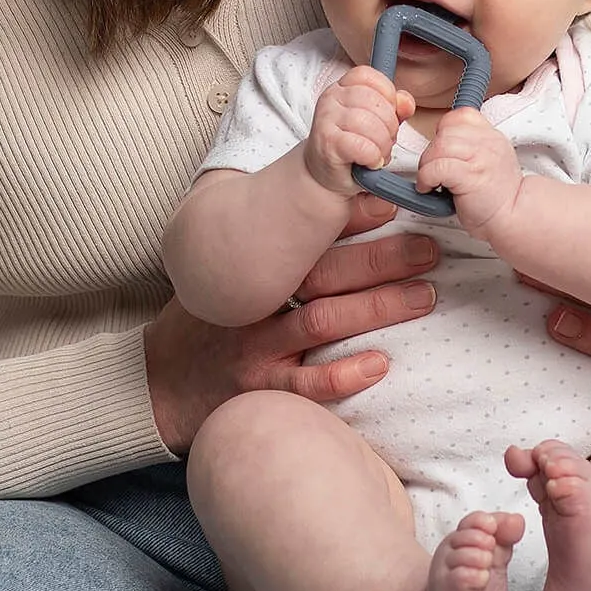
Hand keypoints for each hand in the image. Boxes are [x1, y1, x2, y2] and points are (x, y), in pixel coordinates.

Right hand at [145, 194, 438, 452]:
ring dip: (377, 306)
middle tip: (430, 247)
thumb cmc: (206, 319)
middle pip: (326, 274)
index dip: (348, 216)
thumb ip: (264, 244)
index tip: (389, 199)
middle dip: (381, 258)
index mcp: (253, 268)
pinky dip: (343, 375)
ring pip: (323, 322)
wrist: (160, 382)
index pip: (305, 235)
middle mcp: (258, 303)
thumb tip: (319, 203)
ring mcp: (259, 347)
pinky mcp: (261, 391)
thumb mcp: (223, 271)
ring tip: (425, 294)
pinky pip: (305, 385)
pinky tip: (380, 364)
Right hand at [303, 67, 411, 196]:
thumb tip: (405, 102)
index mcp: (342, 87)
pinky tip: (370, 161)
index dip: (386, 95)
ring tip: (377, 153)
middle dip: (389, 126)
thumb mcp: (378, 122)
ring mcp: (326, 119)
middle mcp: (331, 98)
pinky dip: (373, 157)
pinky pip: (362, 146)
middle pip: (374, 102)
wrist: (326, 173)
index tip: (386, 115)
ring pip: (369, 124)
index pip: (369, 76)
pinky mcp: (327, 142)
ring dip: (382, 144)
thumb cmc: (353, 145)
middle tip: (384, 141)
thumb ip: (395, 109)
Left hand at [416, 107, 521, 240]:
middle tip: (433, 172)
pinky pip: (437, 166)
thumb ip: (470, 147)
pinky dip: (426, 178)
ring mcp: (481, 157)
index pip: (461, 116)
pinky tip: (430, 188)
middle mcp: (488, 142)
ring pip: (439, 147)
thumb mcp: (488, 162)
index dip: (444, 132)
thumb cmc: (495, 197)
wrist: (515, 218)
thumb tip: (439, 144)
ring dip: (427, 165)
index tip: (443, 154)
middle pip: (445, 132)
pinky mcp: (471, 175)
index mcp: (491, 137)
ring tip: (432, 181)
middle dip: (431, 152)